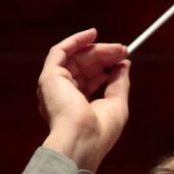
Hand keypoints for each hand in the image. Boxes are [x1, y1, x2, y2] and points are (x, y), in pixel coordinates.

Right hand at [37, 28, 130, 171]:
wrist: (83, 139)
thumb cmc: (99, 131)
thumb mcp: (117, 104)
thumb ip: (119, 83)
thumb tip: (124, 64)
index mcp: (75, 106)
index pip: (90, 80)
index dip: (106, 66)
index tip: (123, 59)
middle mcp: (61, 95)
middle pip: (83, 66)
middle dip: (104, 56)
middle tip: (124, 50)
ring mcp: (54, 86)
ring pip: (75, 58)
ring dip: (97, 49)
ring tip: (118, 48)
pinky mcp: (49, 77)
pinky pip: (60, 51)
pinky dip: (76, 40)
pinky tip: (92, 34)